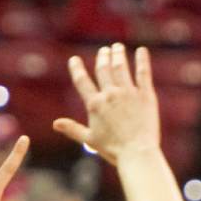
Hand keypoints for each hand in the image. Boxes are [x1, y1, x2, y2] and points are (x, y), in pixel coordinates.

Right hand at [54, 43, 159, 164]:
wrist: (137, 153)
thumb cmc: (113, 150)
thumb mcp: (90, 139)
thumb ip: (72, 129)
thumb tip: (55, 124)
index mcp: (95, 104)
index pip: (82, 81)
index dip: (77, 69)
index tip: (74, 59)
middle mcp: (110, 94)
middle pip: (103, 69)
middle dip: (102, 57)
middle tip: (104, 50)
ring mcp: (128, 93)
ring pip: (121, 67)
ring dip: (118, 55)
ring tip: (117, 47)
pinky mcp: (145, 95)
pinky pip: (143, 73)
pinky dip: (142, 60)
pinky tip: (141, 51)